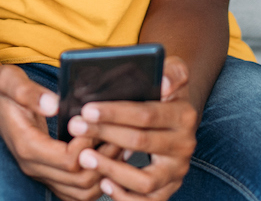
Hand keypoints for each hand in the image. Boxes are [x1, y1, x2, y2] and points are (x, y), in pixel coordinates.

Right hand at [0, 65, 110, 200]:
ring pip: (82, 193)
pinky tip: (105, 157)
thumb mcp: (10, 81)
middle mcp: (33, 166)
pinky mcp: (48, 173)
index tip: (95, 123)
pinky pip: (76, 192)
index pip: (68, 161)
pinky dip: (95, 180)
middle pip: (79, 182)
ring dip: (103, 173)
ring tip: (115, 146)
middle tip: (116, 135)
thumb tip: (54, 105)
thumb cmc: (2, 89)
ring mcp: (40, 173)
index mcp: (27, 146)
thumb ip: (30, 93)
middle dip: (103, 160)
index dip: (88, 146)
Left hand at [68, 57, 196, 199]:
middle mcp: (185, 144)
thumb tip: (165, 84)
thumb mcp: (172, 71)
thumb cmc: (164, 90)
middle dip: (104, 134)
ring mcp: (177, 170)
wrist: (176, 115)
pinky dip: (125, 197)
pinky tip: (104, 183)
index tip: (86, 109)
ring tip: (85, 157)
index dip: (115, 113)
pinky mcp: (169, 188)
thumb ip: (172, 71)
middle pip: (140, 142)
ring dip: (112, 170)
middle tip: (75, 127)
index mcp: (184, 115)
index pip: (146, 114)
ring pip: (145, 180)